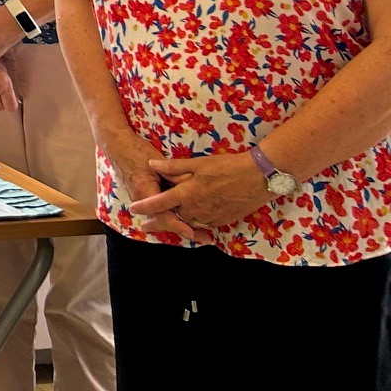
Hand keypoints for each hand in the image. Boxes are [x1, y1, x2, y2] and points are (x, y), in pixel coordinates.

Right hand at [100, 131, 190, 238]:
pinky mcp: (144, 198)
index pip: (162, 214)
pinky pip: (158, 212)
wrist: (118, 148)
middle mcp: (142, 200)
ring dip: (179, 226)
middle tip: (204, 238)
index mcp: (145, 191)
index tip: (192, 233)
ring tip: (199, 233)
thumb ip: (174, 174)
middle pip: (163, 222)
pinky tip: (185, 220)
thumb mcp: (157, 161)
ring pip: (161, 219)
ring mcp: (142, 200)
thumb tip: (193, 184)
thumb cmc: (137, 152)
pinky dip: (172, 218)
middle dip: (183, 231)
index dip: (178, 225)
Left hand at [131, 151, 270, 231]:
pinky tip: (191, 223)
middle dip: (159, 222)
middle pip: (173, 218)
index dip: (145, 206)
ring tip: (166, 226)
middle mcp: (196, 209)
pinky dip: (195, 225)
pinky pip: (204, 225)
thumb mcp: (198, 163)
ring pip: (188, 224)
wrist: (258, 178)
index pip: (159, 203)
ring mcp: (210, 217)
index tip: (133, 210)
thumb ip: (173, 167)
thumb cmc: (226, 167)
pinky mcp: (223, 221)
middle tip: (147, 226)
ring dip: (178, 224)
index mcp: (187, 194)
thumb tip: (152, 165)